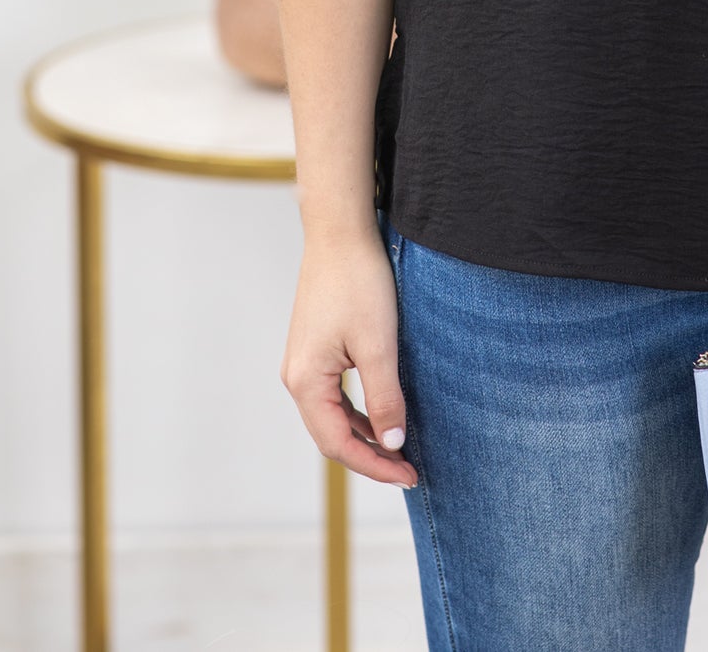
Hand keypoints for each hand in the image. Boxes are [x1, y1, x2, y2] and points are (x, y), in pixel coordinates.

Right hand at [280, 225, 418, 488]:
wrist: (339, 233)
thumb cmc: (358, 283)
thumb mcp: (378, 344)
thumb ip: (385, 398)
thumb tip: (392, 444)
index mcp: (305, 382)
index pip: (338, 444)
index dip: (375, 465)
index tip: (410, 474)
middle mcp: (297, 377)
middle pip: (331, 435)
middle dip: (370, 456)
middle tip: (409, 467)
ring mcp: (303, 363)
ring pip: (332, 416)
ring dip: (364, 435)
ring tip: (399, 448)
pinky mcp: (315, 349)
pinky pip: (334, 395)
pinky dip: (358, 411)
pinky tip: (382, 413)